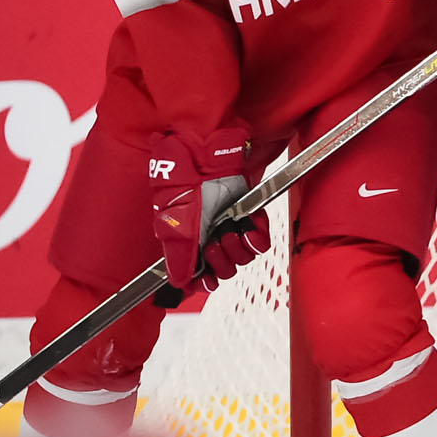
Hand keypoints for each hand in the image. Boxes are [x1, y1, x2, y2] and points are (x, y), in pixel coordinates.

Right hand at [147, 126, 270, 291]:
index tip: (206, 280)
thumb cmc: (185, 181)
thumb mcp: (176, 221)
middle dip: (220, 262)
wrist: (206, 154)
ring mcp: (229, 227)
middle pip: (224, 271)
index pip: (199, 277)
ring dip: (236, 248)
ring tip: (227, 230)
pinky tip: (245, 225)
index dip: (204, 282)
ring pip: (242, 259)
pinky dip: (255, 237)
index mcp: (187, 242)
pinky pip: (260, 242)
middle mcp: (209, 237)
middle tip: (213, 244)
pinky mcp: (249, 216)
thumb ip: (179, 254)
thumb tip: (179, 282)